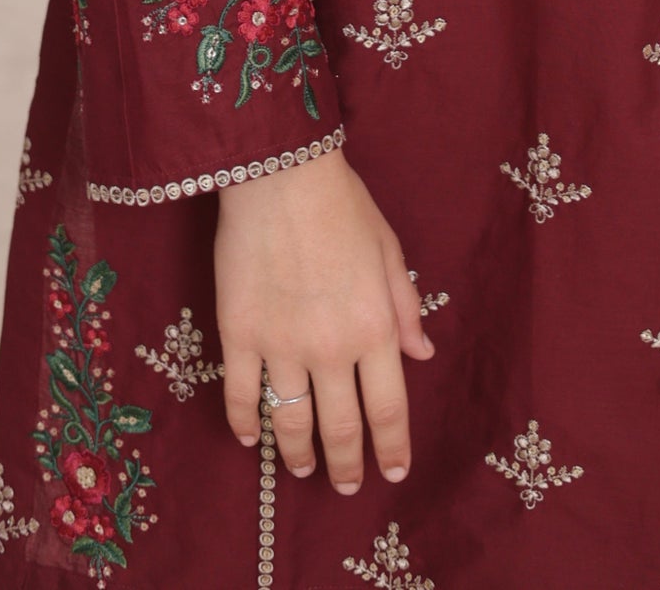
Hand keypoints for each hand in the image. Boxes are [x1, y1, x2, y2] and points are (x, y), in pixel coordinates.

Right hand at [216, 147, 433, 492]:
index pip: (388, 410)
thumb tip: (421, 354)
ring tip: (304, 468)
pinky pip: (241, 394)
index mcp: (375, 328)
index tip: (393, 472)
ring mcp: (281, 345)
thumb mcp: (388, 250)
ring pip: (291, 421)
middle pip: (341, 428)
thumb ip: (404, 307)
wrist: (280, 173)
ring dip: (299, 453)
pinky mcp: (239, 333)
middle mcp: (331, 348)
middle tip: (344, 486)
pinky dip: (246, 422)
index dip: (391, 448)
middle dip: (345, 465)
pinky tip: (251, 438)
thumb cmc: (342, 204)